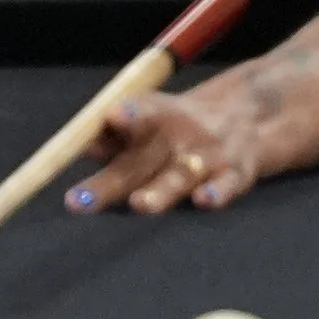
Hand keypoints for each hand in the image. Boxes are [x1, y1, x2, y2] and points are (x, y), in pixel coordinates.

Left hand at [67, 69, 276, 217]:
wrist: (248, 117)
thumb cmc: (178, 127)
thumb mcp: (148, 123)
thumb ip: (112, 138)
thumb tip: (71, 147)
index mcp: (155, 116)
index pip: (140, 113)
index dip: (128, 116)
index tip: (111, 116)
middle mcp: (179, 135)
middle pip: (140, 161)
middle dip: (109, 183)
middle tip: (78, 201)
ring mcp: (208, 155)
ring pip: (180, 176)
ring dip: (160, 192)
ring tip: (139, 205)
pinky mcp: (235, 174)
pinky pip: (227, 186)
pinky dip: (217, 194)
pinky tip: (203, 201)